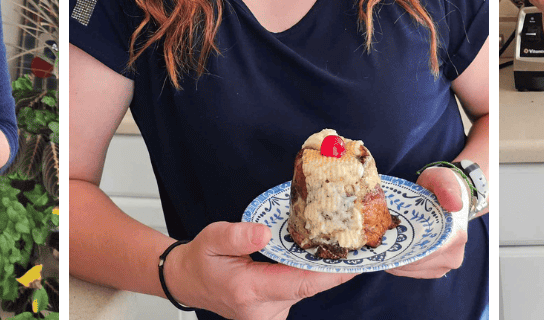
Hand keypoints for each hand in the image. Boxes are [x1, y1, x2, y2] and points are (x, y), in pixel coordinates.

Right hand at [163, 221, 353, 319]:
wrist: (188, 281)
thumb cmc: (202, 259)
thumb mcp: (212, 238)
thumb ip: (237, 236)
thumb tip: (265, 232)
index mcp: (248, 291)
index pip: (298, 285)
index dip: (329, 275)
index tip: (354, 264)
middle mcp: (262, 310)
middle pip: (307, 287)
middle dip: (331, 268)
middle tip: (355, 245)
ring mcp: (270, 315)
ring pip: (304, 290)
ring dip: (317, 270)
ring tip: (332, 244)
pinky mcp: (275, 312)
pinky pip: (298, 292)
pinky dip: (306, 275)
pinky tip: (311, 257)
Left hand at [387, 167, 468, 278]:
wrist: (447, 196)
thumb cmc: (441, 186)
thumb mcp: (442, 179)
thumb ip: (447, 189)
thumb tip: (454, 205)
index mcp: (455, 237)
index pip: (424, 253)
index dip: (401, 250)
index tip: (382, 243)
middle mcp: (452, 256)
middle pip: (415, 264)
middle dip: (394, 255)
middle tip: (375, 244)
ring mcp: (444, 266)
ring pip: (412, 270)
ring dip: (394, 261)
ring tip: (378, 248)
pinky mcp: (435, 270)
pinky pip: (413, 272)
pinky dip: (399, 265)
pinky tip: (387, 253)